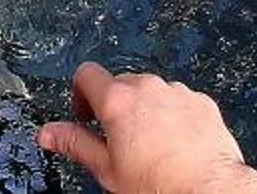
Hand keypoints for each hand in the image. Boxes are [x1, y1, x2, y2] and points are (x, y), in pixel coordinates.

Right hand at [39, 64, 256, 193]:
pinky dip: (174, 115)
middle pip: (119, 83)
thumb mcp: (106, 170)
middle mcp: (147, 87)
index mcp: (117, 100)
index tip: (86, 113)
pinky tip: (175, 144)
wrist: (208, 192)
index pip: (85, 74)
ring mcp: (177, 92)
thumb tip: (48, 133)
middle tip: (118, 139)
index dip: (80, 94)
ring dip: (146, 110)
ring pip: (151, 91)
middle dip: (115, 106)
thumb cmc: (159, 186)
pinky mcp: (201, 102)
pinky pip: (179, 100)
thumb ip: (74, 143)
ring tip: (150, 145)